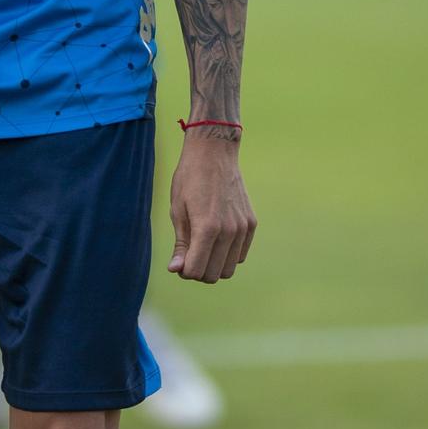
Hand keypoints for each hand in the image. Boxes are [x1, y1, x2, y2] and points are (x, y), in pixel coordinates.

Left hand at [167, 135, 256, 282]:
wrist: (214, 153)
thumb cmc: (190, 180)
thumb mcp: (178, 211)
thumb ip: (181, 244)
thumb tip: (176, 270)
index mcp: (206, 228)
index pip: (196, 271)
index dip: (184, 271)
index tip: (179, 260)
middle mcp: (229, 231)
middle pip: (213, 275)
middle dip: (198, 271)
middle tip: (189, 255)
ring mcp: (243, 228)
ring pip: (229, 269)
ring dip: (214, 265)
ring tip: (203, 248)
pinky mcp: (251, 224)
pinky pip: (240, 255)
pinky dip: (228, 255)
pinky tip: (217, 239)